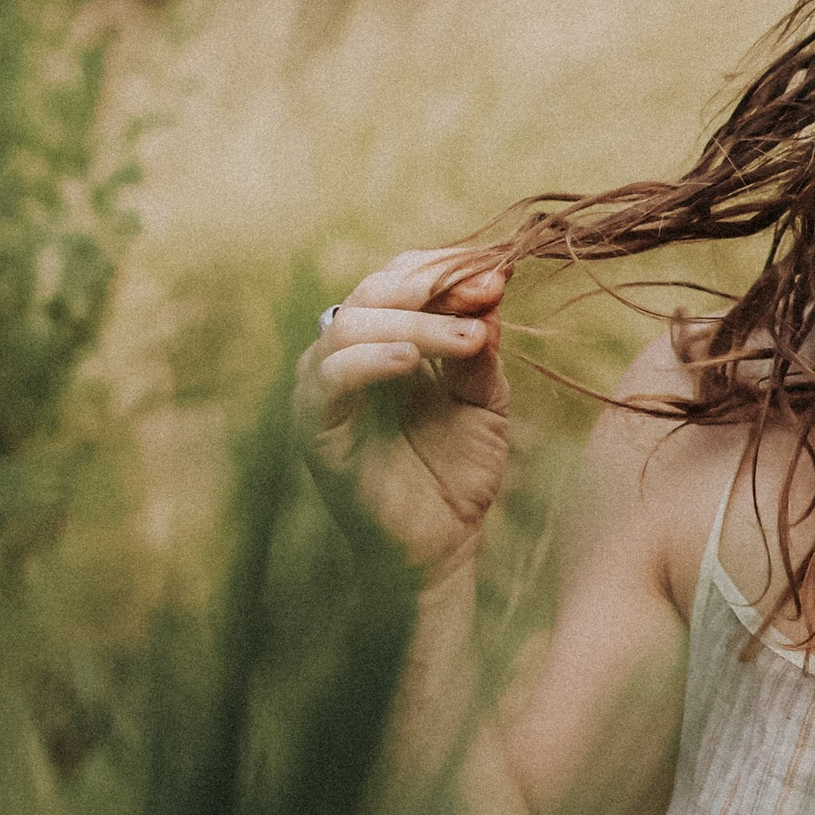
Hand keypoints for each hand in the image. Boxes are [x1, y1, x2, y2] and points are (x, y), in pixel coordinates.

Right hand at [294, 246, 510, 579]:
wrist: (441, 545)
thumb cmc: (459, 470)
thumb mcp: (483, 399)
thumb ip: (480, 348)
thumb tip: (489, 289)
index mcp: (387, 336)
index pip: (405, 277)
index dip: (450, 269)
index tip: (500, 273)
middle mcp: (350, 352)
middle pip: (376, 288)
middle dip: (435, 284)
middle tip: (485, 293)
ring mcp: (326, 386)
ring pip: (351, 323)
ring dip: (414, 321)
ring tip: (467, 338)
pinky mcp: (314, 425)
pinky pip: (329, 378)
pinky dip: (367, 360)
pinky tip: (408, 361)